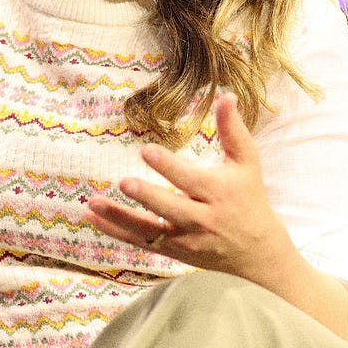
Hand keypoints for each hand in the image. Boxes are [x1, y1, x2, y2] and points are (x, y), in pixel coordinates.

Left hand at [85, 93, 298, 285]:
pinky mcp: (172, 251)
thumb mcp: (246, 163)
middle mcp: (201, 218)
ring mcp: (185, 239)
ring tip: (92, 203)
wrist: (257, 252)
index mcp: (218, 193)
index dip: (169, 166)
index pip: (190, 180)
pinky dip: (115, 231)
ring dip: (119, 217)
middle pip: (172, 209)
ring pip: (149, 229)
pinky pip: (140, 241)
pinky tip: (90, 217)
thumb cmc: (248, 199)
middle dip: (148, 197)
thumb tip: (226, 94)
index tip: (146, 150)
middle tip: (124, 182)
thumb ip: (233, 130)